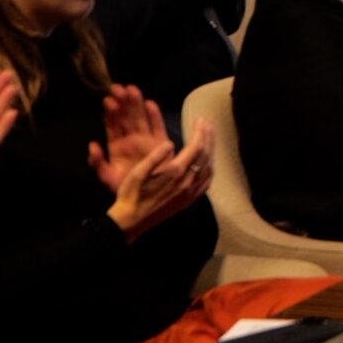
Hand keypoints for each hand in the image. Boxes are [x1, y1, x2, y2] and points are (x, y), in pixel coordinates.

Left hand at [85, 85, 169, 193]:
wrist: (146, 200)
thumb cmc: (126, 189)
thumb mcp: (107, 177)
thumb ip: (98, 163)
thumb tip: (92, 145)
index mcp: (117, 146)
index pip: (112, 125)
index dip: (110, 112)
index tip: (107, 100)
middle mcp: (131, 140)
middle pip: (126, 117)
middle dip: (123, 102)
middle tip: (118, 87)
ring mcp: (146, 140)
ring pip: (140, 118)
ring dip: (136, 104)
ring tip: (132, 89)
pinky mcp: (160, 144)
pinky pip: (157, 127)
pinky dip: (155, 116)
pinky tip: (150, 104)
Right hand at [104, 118, 214, 239]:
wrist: (131, 222)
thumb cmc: (130, 195)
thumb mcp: (137, 173)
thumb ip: (155, 156)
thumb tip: (170, 143)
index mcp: (175, 173)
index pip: (196, 147)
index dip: (200, 131)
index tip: (200, 120)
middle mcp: (187, 183)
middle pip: (206, 155)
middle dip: (209, 137)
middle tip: (208, 124)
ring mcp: (190, 193)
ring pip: (209, 168)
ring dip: (212, 151)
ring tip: (210, 138)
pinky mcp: (189, 201)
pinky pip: (207, 182)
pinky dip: (210, 168)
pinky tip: (209, 163)